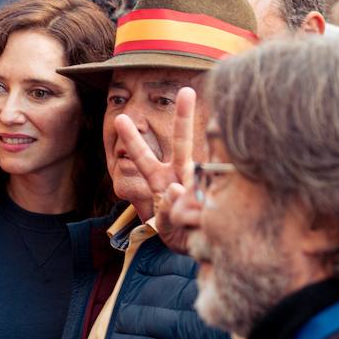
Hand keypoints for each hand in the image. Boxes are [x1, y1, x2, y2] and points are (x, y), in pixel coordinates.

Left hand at [113, 86, 198, 253]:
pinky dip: (198, 218)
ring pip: (200, 173)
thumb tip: (178, 190)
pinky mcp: (219, 193)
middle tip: (187, 90)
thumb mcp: (166, 228)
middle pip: (182, 143)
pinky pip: (205, 203)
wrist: (206, 248)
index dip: (132, 140)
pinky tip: (200, 224)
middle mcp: (182, 175)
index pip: (144, 159)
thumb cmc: (182, 234)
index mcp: (162, 181)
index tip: (118, 118)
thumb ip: (166, 214)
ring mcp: (202, 181)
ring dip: (192, 199)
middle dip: (184, 117)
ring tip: (193, 213)